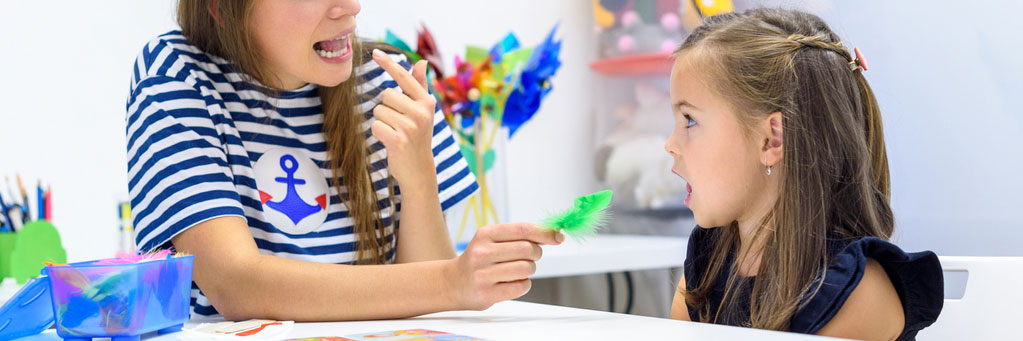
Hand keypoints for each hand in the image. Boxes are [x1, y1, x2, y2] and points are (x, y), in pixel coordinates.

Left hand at [370, 49, 437, 188]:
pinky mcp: (398, 140)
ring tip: (395, 132)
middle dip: (386, 107)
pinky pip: (375, 126)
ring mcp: (411, 127)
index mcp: (427, 102)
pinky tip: (390, 141)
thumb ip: (420, 86)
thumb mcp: (422, 110)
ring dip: (382, 122)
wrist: (419, 169)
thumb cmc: (418, 135)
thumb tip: (422, 62)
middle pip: (386, 94)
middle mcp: (421, 112)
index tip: (374, 52)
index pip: (404, 77)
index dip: (388, 63)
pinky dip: (378, 133)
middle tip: (398, 123)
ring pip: (378, 111)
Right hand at [447, 223, 564, 309]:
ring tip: (517, 270)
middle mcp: (482, 252)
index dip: (545, 233)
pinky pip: (521, 286)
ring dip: (529, 270)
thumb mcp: (491, 241)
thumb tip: (553, 235)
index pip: (523, 230)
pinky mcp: (487, 294)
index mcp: (485, 234)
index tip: (558, 237)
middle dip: (536, 253)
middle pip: (527, 249)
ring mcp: (483, 274)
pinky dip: (523, 284)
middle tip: (530, 257)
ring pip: (526, 268)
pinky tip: (512, 282)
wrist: (452, 283)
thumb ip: (518, 236)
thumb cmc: (479, 260)